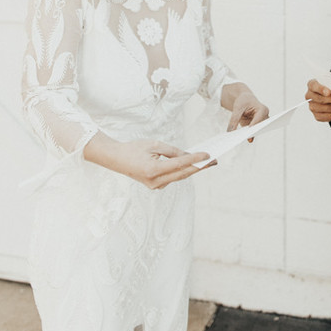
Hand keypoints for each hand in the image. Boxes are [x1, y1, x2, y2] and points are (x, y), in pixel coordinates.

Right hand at [84, 134, 213, 188]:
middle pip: (183, 174)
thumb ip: (172, 151)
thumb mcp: (154, 145)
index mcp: (153, 170)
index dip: (195, 159)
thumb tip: (188, 155)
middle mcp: (155, 181)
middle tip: (215, 160)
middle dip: (200, 167)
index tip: (208, 154)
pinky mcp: (155, 185)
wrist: (116, 159)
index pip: (180, 164)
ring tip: (208, 162)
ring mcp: (155, 186)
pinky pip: (173, 178)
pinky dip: (183, 171)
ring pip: (179, 177)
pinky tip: (193, 165)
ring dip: (193, 170)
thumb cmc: (134, 149)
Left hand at [227, 91, 268, 140]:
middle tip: (242, 138)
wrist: (245, 100)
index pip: (258, 120)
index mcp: (262, 109)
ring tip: (239, 138)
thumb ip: (234, 119)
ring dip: (248, 135)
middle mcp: (265, 117)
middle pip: (258, 127)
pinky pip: (252, 133)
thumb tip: (230, 131)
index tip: (247, 133)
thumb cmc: (243, 101)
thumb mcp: (237, 108)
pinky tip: (239, 137)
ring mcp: (261, 123)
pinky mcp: (256, 128)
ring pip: (256, 132)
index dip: (253, 127)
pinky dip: (246, 135)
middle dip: (251, 132)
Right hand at [305, 78, 330, 121]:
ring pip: (327, 109)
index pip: (314, 86)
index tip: (329, 92)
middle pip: (322, 99)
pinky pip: (329, 116)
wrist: (328, 94)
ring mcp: (312, 107)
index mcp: (312, 85)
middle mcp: (309, 96)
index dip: (321, 89)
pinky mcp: (317, 116)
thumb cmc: (330, 87)